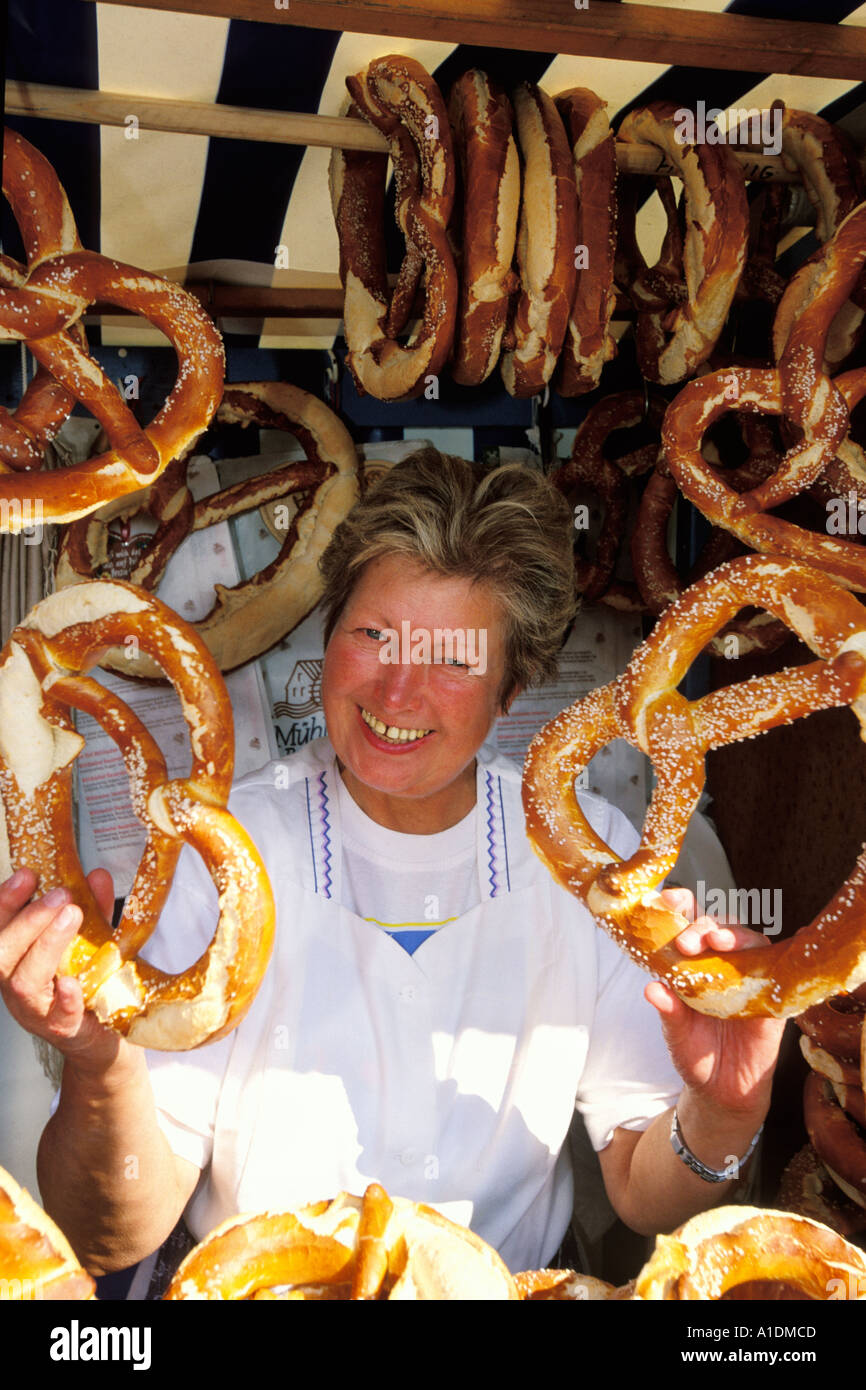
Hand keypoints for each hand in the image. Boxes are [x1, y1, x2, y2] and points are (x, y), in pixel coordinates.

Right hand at [0, 866, 121, 1067]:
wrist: (103, 1034)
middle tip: (60, 895)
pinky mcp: (64, 1029)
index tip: (27, 875)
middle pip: (2, 954)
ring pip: (24, 982)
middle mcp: (17, 985)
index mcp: (16, 960)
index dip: (6, 901)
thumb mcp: (89, 938)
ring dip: (47, 945)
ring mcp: (37, 1010)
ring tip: (71, 917)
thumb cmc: (87, 983)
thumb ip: (93, 908)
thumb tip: (98, 876)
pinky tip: (72, 982)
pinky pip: (59, 1017)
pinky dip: (65, 998)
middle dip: (27, 919)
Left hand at [644, 886, 784, 1117]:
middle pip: (717, 927)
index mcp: (693, 964)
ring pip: (749, 940)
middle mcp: (721, 965)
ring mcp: (748, 978)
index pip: (687, 924)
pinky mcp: (770, 997)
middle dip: (702, 925)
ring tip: (715, 940)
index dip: (680, 906)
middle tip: (686, 942)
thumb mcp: (676, 1035)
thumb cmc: (695, 1055)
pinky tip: (764, 952)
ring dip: (733, 935)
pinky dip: (771, 957)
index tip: (666, 900)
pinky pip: (776, 971)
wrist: (722, 1092)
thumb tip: (652, 988)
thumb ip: (668, 1011)